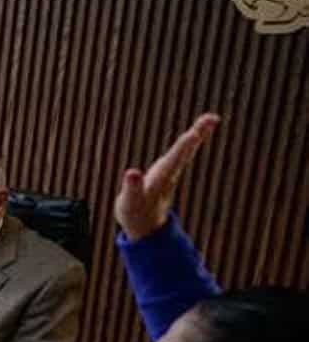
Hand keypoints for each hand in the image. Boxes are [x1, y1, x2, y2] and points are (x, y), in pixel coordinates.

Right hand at [115, 113, 220, 241]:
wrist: (145, 223)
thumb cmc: (134, 212)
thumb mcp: (130, 202)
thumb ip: (132, 187)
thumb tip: (132, 172)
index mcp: (160, 180)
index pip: (174, 160)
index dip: (183, 147)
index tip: (194, 134)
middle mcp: (169, 174)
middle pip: (185, 152)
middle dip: (197, 135)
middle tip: (212, 118)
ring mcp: (171, 171)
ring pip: (187, 150)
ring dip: (199, 133)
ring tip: (211, 118)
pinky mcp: (170, 169)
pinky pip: (183, 151)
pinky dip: (192, 139)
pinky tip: (198, 130)